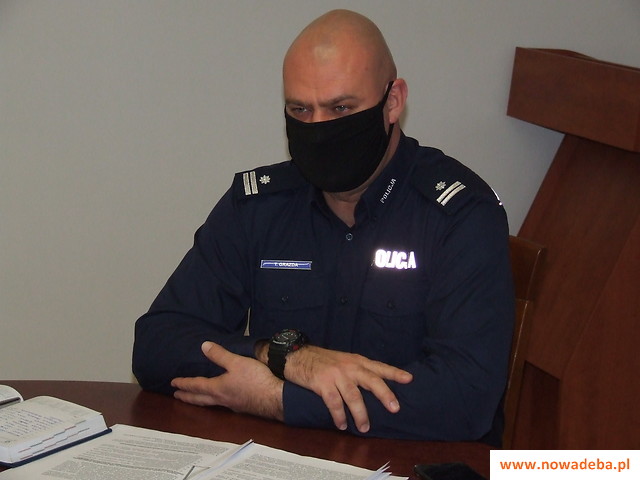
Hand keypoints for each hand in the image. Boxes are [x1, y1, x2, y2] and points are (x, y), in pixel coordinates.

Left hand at [171, 341, 283, 420]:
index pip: (196, 385)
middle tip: (177, 396)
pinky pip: (223, 405)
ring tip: (196, 399)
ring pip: (211, 403)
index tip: (173, 383)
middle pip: (200, 399)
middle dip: (187, 397)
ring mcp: (232, 405)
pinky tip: (222, 399)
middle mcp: (222, 399)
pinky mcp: (243, 406)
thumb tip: (204, 346)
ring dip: (200, 401)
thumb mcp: (237, 362)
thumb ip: (220, 355)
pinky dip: (215, 401)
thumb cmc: (255, 380)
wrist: (275, 399)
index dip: (184, 383)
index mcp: (217, 388)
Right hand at [285, 345, 412, 432]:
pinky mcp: (322, 384)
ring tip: (364, 427)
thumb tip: (374, 385)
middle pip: (371, 380)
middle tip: (394, 408)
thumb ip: (357, 370)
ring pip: (354, 396)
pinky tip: (342, 425)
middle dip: (385, 395)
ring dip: (360, 414)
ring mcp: (336, 375)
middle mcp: (349, 367)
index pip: (379, 367)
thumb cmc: (321, 361)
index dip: (394, 373)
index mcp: (356, 361)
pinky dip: (339, 416)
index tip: (409, 379)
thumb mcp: (343, 361)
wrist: (296, 355)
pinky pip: (334, 403)